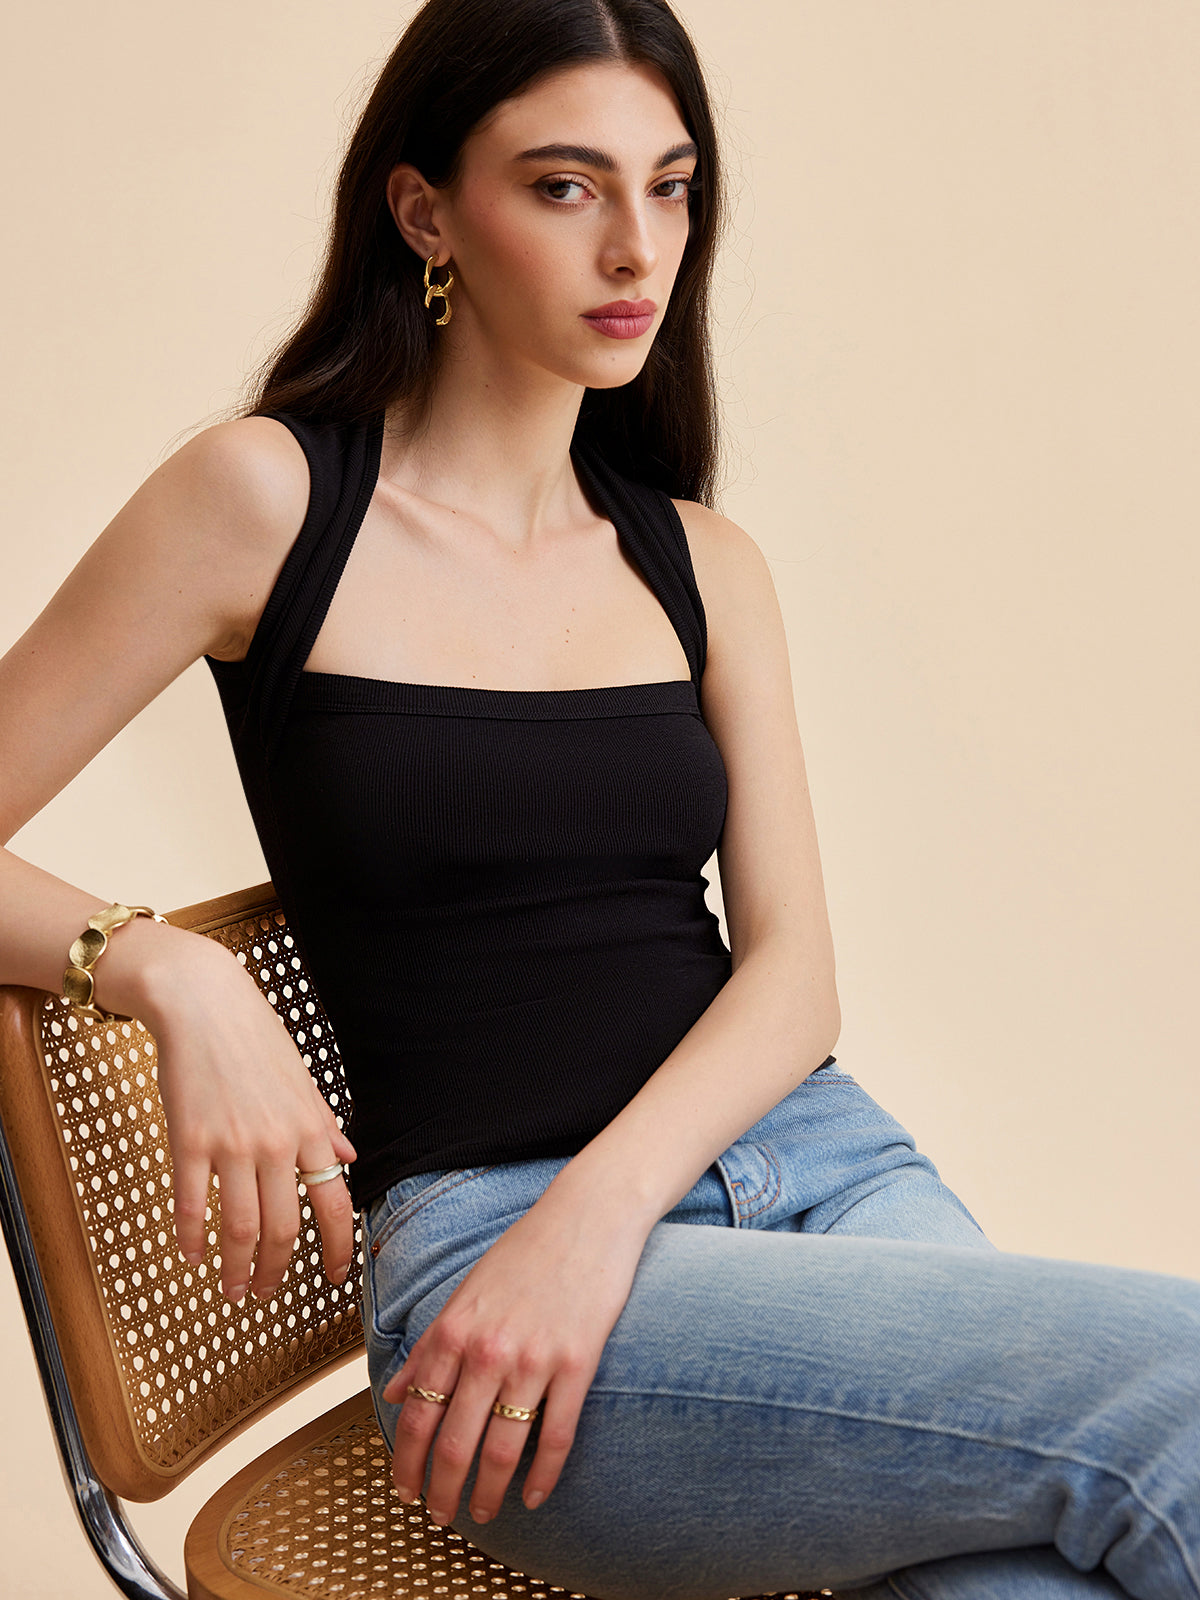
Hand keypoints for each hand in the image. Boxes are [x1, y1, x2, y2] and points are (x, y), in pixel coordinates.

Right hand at [149, 937, 356, 1301]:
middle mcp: (276, 1143)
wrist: (204, 1003)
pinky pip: (192, 1204)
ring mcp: (231, 1144)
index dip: (339, 1249)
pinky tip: (194, 1255)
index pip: (335, 1204)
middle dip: (278, 1272)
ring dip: (236, 1269)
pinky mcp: (189, 1140)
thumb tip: (348, 1159)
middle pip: (284, 1229)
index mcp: (311, 1130)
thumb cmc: (256, 1038)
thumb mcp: (303, 1081)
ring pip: (239, 1228)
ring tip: (233, 1289)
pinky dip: (193, 1238)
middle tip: (267, 1292)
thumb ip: (323, 1126)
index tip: (337, 1277)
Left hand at [382, 1181, 648, 1525]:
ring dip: (488, 1493)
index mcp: (453, 1330)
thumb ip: (429, 1345)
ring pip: (503, 1449)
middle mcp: (487, 1349)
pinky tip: (534, 1495)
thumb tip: (396, 1392)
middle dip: (441, 1491)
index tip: (405, 1491)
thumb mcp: (465, 1292)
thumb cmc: (527, 1250)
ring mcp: (533, 1358)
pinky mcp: (577, 1362)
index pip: (417, 1415)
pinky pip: (557, 1434)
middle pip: (454, 1443)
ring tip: (484, 1511)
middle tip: (440, 1516)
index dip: (407, 1464)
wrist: (588, 1215)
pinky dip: (543, 1475)